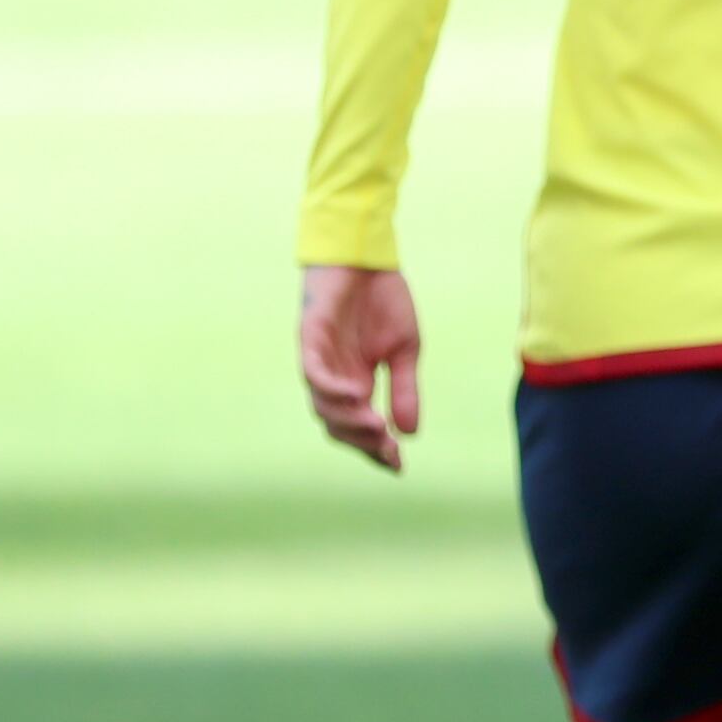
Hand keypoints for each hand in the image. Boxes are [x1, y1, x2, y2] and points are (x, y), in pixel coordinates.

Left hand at [299, 264, 423, 469]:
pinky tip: (356, 397)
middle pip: (338, 426)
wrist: (368, 255)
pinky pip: (313, 373)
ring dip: (349, 422)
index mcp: (355, 382)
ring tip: (377, 427)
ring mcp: (319, 359)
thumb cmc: (383, 299)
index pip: (359, 428)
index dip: (376, 450)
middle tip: (389, 449)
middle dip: (363, 442)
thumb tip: (411, 434)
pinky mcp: (310, 338)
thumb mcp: (405, 350)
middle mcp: (333, 378)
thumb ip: (404, 389)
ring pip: (323, 407)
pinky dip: (331, 390)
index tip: (398, 466)